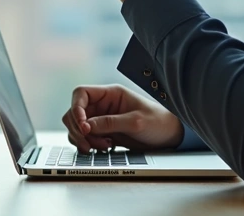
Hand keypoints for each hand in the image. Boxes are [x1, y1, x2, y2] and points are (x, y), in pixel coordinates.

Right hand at [61, 84, 183, 152]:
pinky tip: (104, 148)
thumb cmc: (158, 122)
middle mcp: (102, 105)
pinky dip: (88, 145)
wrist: (170, 136)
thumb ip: (110, 123)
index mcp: (110, 94)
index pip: (81, 94)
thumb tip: (86, 126)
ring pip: (77, 127)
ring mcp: (101, 119)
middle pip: (74, 112)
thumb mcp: (135, 122)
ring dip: (83, 139)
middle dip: (78, 129)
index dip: (76, 108)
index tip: (84, 126)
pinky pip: (85, 138)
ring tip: (103, 146)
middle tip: (90, 143)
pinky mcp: (103, 133)